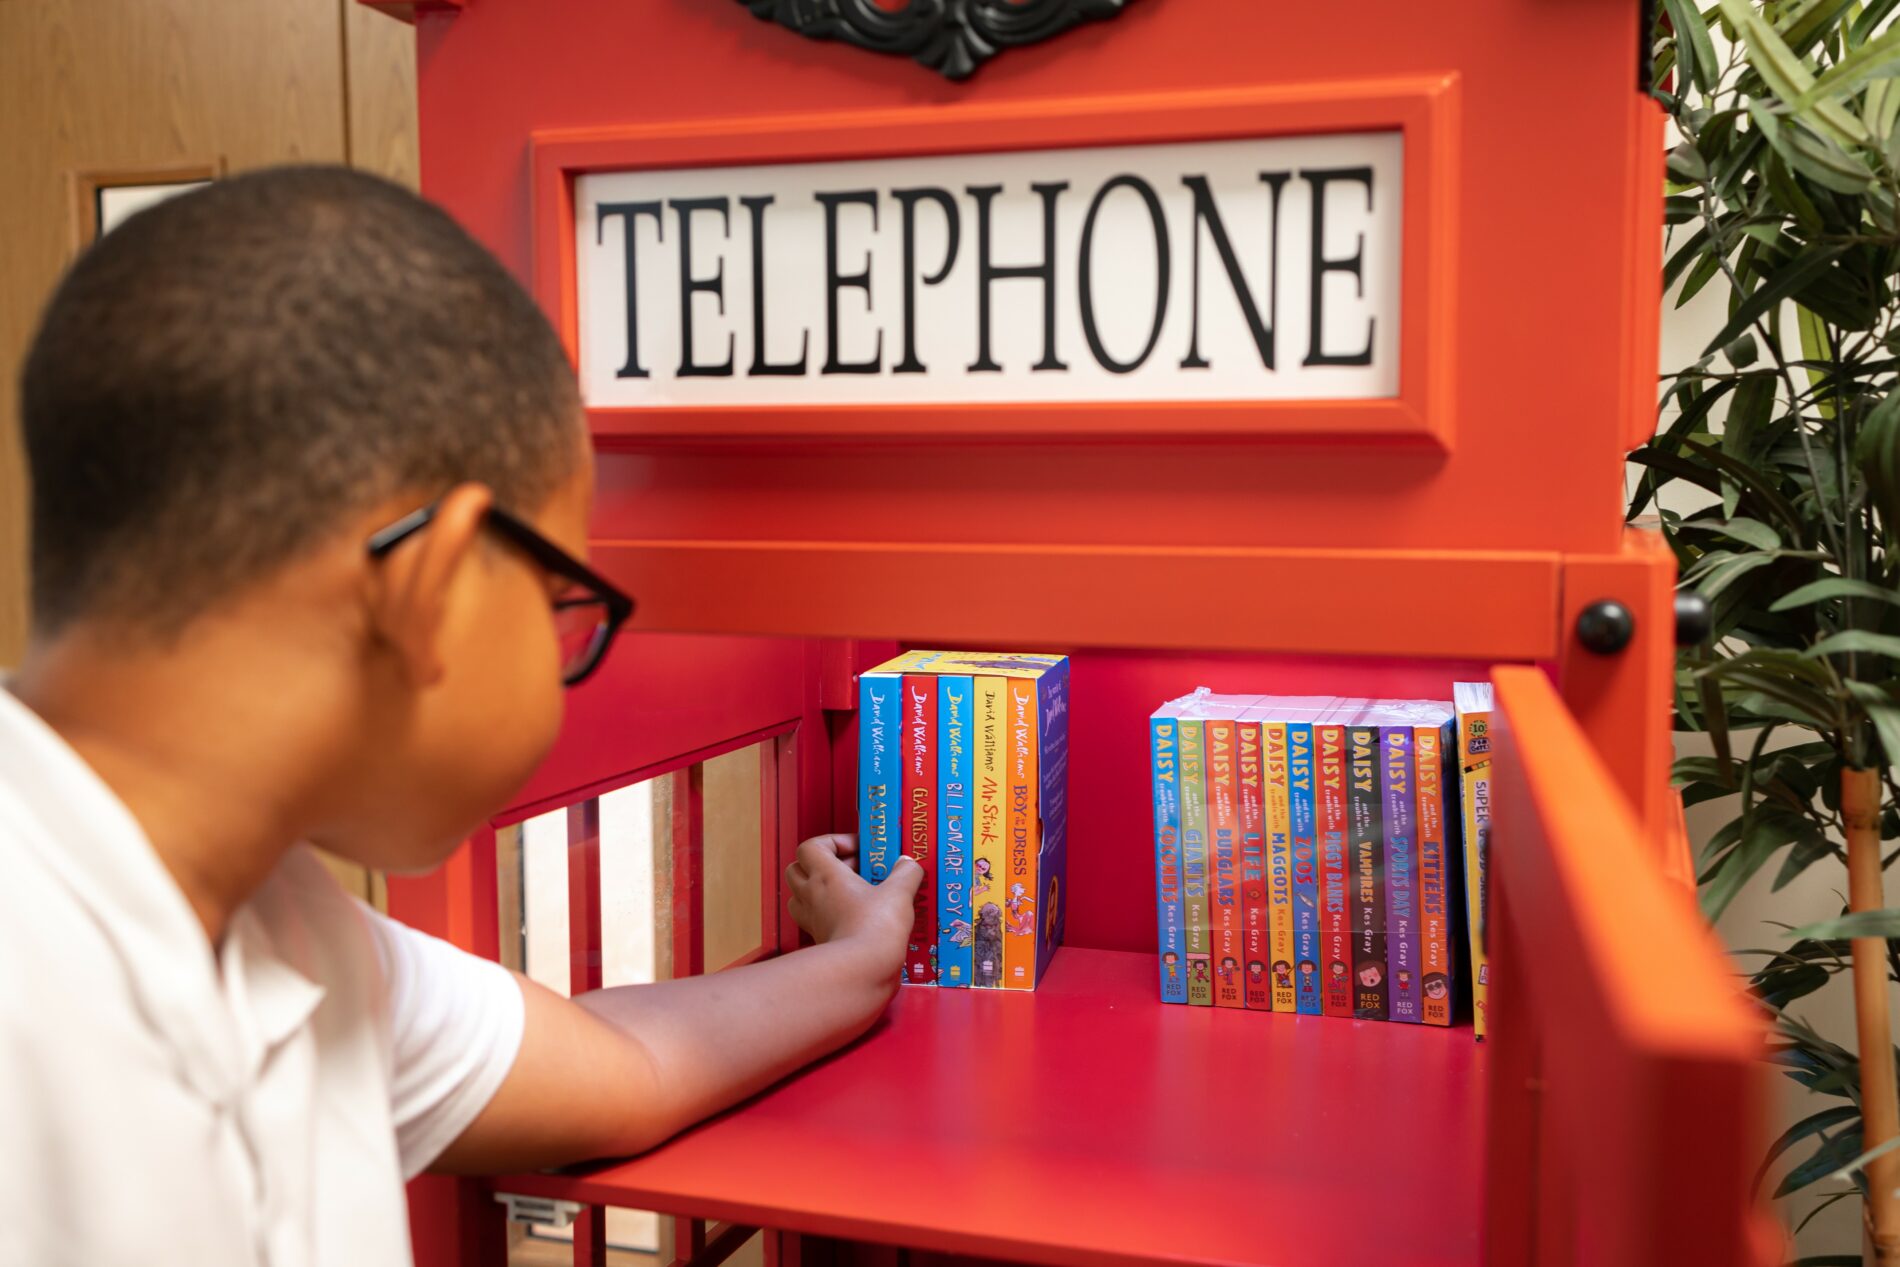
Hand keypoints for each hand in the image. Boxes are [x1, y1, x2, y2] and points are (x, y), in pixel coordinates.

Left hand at [784, 833, 919, 962]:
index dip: (832, 842)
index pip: (810, 847)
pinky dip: (827, 914)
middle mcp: (812, 896)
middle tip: (852, 868)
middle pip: (797, 869)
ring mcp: (812, 920)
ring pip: (799, 896)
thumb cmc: (875, 927)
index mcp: (825, 875)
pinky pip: (813, 920)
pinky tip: (854, 916)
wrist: (863, 970)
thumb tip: (909, 864)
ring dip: (818, 889)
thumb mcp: (899, 893)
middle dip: (821, 864)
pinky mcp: (820, 940)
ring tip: (849, 892)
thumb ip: (906, 873)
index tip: (858, 848)